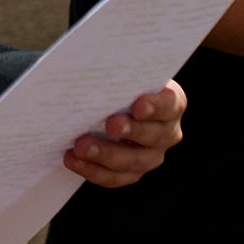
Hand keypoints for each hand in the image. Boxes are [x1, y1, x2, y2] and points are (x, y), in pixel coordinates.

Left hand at [63, 80, 186, 187]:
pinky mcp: (131, 172)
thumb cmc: (112, 83)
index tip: (137, 105)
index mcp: (169, 103)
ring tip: (81, 146)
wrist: (102, 103)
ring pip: (135, 161)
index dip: (156, 106)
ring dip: (106, 155)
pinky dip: (92, 170)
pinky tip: (73, 159)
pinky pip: (115, 177)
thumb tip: (84, 66)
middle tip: (109, 124)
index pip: (170, 104)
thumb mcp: (116, 73)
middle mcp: (166, 132)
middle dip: (131, 131)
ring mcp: (150, 155)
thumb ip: (112, 72)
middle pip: (155, 135)